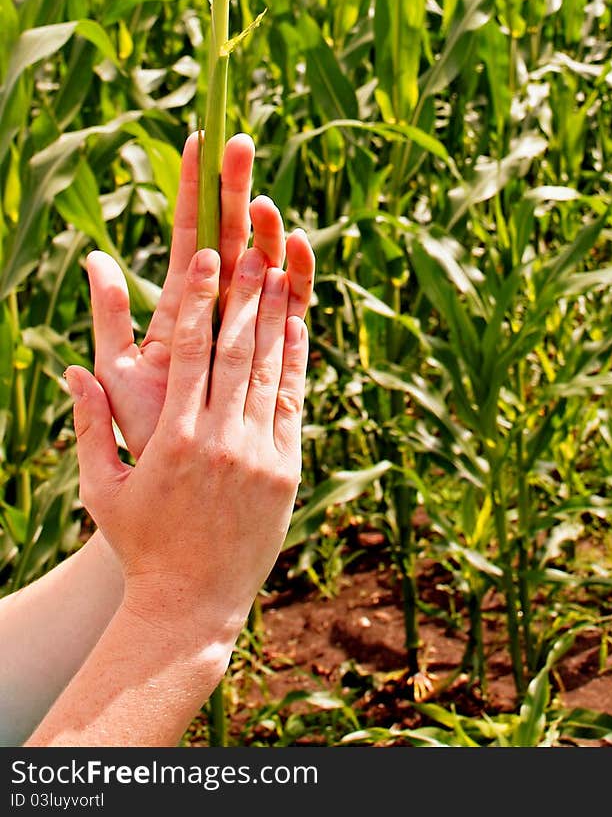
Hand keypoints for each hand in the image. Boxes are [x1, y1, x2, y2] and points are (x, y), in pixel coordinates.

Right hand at [66, 244, 311, 649]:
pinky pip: (292, 404)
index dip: (200, 300)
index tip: (205, 258)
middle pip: (237, 351)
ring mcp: (258, 455)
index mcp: (173, 439)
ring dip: (275, 318)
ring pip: (269, 372)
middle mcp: (220, 441)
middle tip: (250, 250)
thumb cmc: (139, 543)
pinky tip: (296, 327)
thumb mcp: (101, 487)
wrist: (190, 604)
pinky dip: (295, 363)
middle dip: (243, 296)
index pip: (190, 353)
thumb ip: (89, 426)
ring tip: (278, 272)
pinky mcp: (285, 470)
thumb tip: (73, 371)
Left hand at [86, 132, 311, 458]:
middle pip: (231, 234)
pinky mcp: (280, 350)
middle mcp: (220, 305)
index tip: (201, 137)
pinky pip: (296, 305)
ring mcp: (252, 324)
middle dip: (234, 187)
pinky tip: (297, 251)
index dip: (195, 188)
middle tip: (238, 141)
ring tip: (263, 204)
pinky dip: (299, 275)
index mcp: (181, 302)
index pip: (191, 232)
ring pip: (265, 261)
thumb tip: (93, 257)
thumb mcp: (118, 372)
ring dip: (266, 229)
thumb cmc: (144, 431)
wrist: (177, 485)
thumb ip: (110, 315)